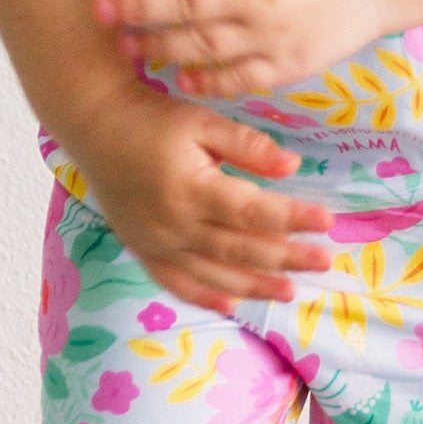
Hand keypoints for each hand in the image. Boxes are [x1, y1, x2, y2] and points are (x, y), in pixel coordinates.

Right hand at [62, 88, 338, 321]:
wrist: (94, 126)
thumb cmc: (152, 118)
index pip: (254, 213)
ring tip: (290, 292)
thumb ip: (247, 145)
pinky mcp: (142, 249)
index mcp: (191, 189)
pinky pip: (176, 282)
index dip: (294, 219)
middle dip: (287, 257)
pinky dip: (205, 295)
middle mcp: (174, 224)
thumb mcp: (202, 120)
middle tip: (325, 261)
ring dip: (254, 285)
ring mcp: (156, 243)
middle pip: (240, 249)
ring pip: (214, 273)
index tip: (328, 222)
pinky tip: (231, 304)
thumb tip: (292, 165)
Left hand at [92, 0, 396, 101]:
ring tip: (126, 46)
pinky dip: (207, 81)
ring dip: (160, 46)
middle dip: (137, 5)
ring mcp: (272, 34)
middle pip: (184, 4)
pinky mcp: (289, 64)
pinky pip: (240, 78)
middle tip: (97, 9)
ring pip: (204, 45)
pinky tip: (179, 79)